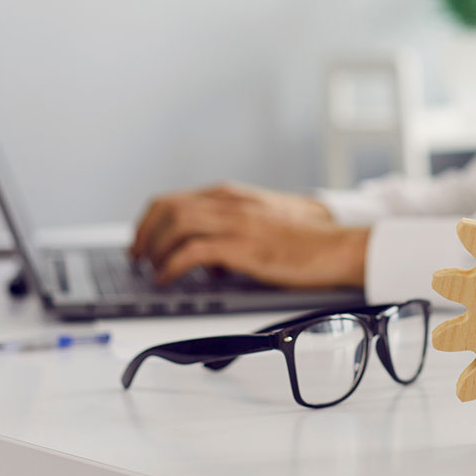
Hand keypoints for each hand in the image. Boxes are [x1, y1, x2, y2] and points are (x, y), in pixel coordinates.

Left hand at [130, 183, 367, 287]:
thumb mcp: (263, 223)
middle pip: (166, 208)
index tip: (142, 241)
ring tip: (152, 270)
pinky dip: (171, 267)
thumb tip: (208, 259)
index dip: (149, 221)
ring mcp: (236, 223)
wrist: (337, 246)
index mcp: (232, 196)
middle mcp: (229, 203)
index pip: (174, 199)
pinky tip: (168, 280)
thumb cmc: (307, 240)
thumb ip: (233, 230)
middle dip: (144, 235)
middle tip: (138, 258)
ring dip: (155, 250)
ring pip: (174, 225)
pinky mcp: (243, 247)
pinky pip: (191, 252)